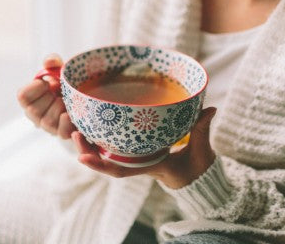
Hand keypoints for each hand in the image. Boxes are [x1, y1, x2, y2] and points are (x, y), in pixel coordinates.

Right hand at [17, 54, 75, 138]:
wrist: (84, 96)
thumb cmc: (65, 83)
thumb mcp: (59, 70)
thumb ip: (53, 61)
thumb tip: (51, 61)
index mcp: (31, 98)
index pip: (23, 96)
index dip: (35, 87)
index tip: (46, 82)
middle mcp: (36, 115)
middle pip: (34, 111)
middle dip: (49, 98)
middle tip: (59, 92)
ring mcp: (50, 126)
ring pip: (48, 121)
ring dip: (61, 108)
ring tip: (68, 101)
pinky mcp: (64, 133)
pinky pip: (62, 133)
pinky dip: (67, 123)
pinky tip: (71, 115)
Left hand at [71, 107, 216, 188]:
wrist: (198, 176)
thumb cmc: (197, 166)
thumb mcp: (201, 150)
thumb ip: (202, 129)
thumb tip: (210, 109)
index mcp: (151, 166)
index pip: (123, 171)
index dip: (102, 165)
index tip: (82, 158)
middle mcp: (140, 163)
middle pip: (108, 163)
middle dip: (88, 152)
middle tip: (74, 133)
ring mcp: (139, 158)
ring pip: (110, 155)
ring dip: (91, 145)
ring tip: (77, 128)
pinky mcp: (142, 151)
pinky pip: (119, 147)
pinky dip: (104, 140)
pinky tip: (96, 126)